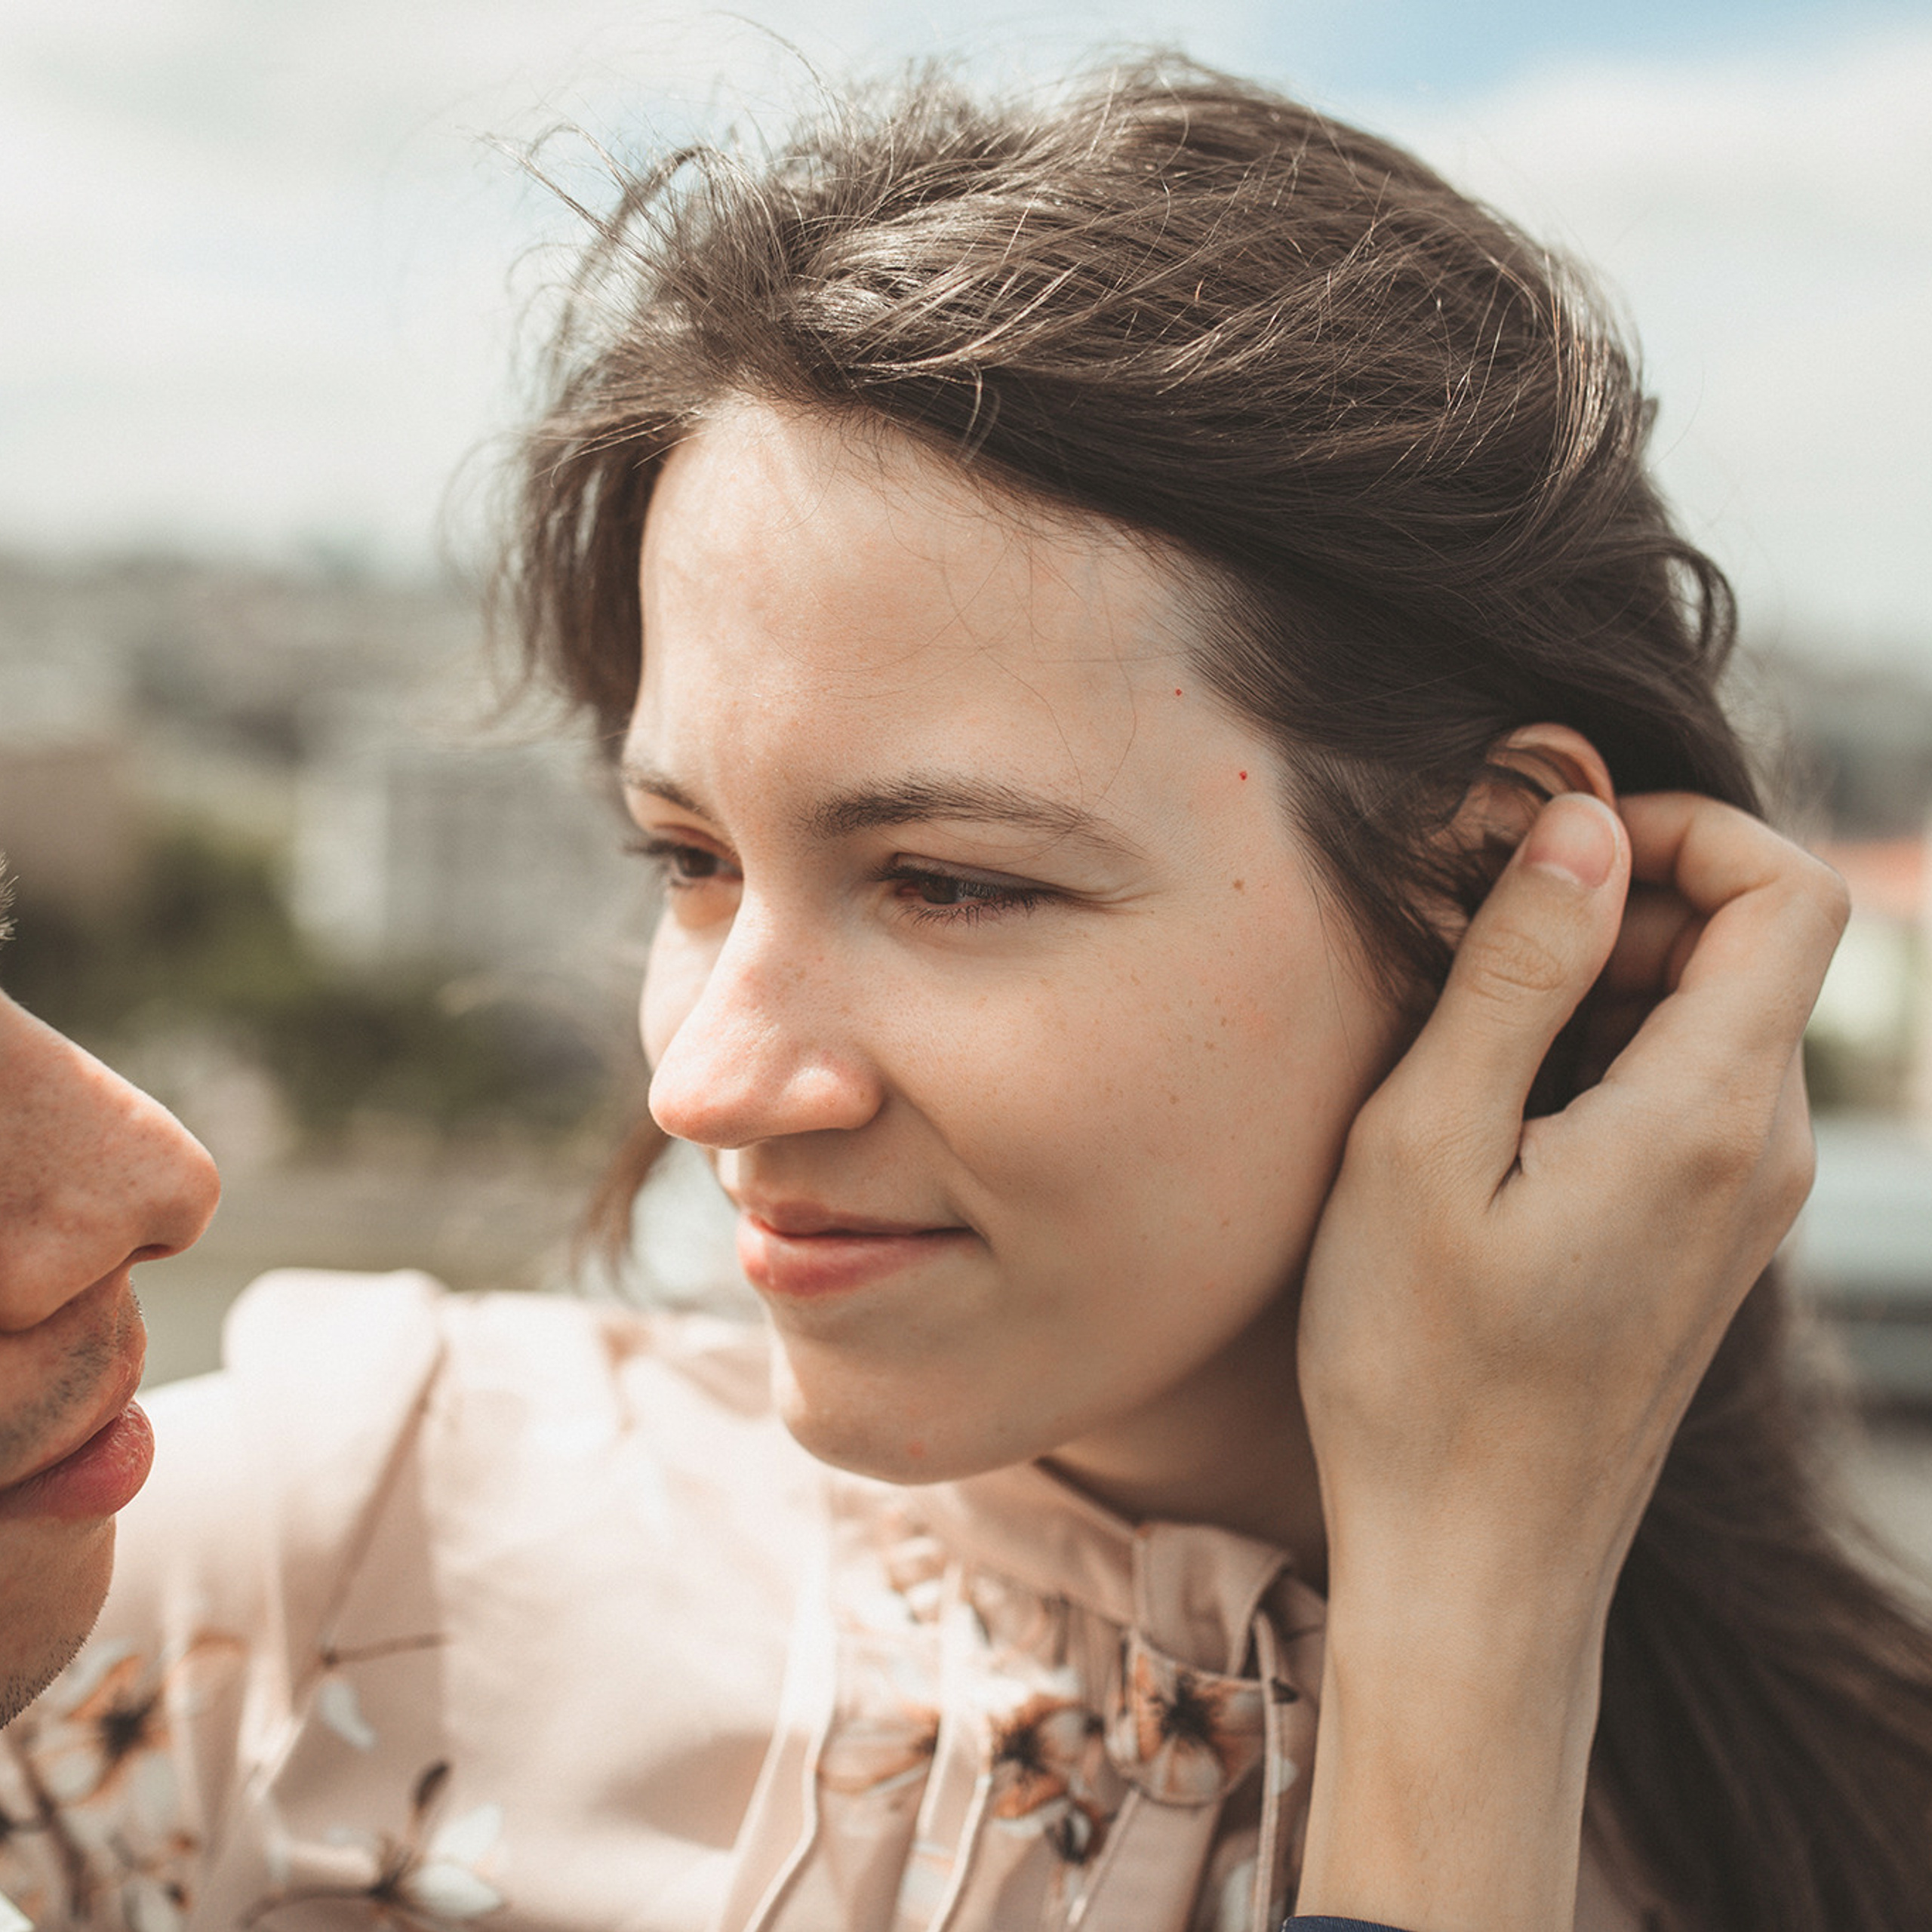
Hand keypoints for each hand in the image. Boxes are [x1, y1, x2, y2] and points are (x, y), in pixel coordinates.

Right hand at [1293, 791, 1847, 1931]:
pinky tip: (1492, 1122)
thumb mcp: (1426, 1145)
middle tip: (1472, 942)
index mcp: (1713, 1115)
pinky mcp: (1707, 1245)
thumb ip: (1514, 972)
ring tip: (1464, 1042)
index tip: (1550, 854)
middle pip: (1754, 946)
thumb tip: (1581, 823)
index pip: (1790, 891)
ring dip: (1602, 984)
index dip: (1682, 830)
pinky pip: (1688, 1095)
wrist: (1475, 1568)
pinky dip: (1604, 1057)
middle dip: (1624, 901)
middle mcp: (1766, 1153)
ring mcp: (1747, 1207)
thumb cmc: (1421, 1370)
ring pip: (1714, 1018)